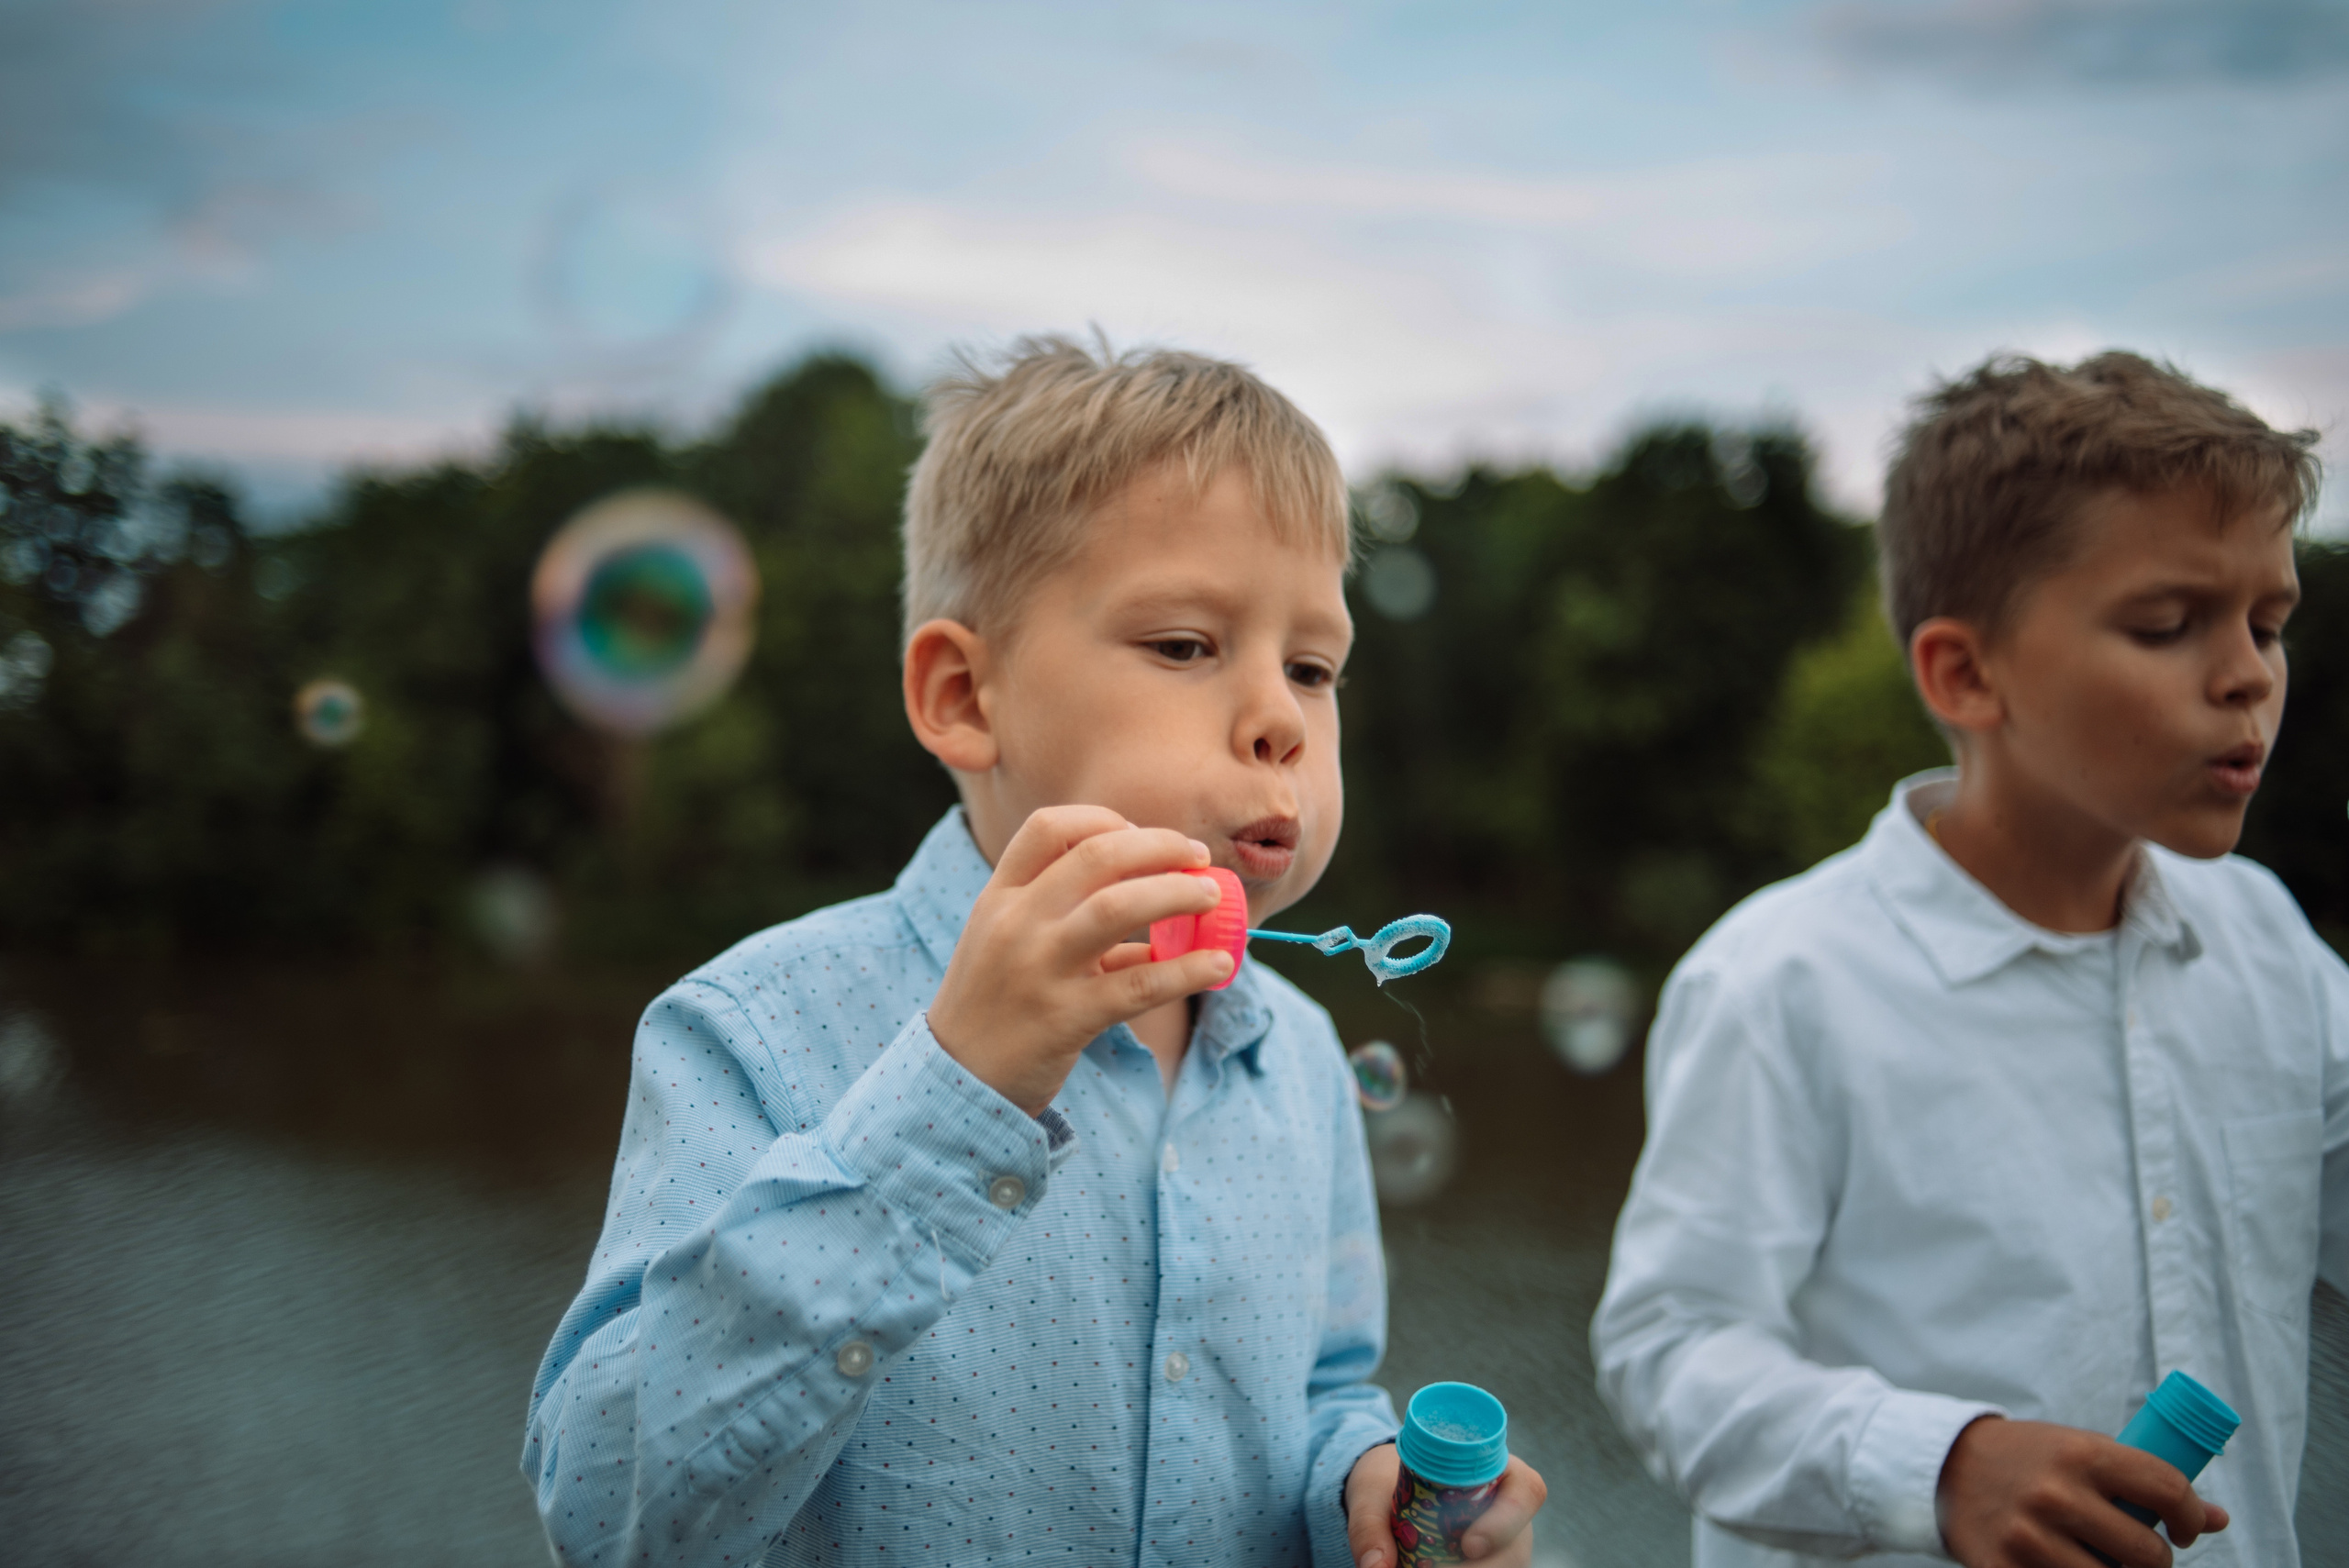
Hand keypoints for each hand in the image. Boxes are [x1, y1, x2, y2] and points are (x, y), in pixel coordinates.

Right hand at [928, 805, 1233, 1113]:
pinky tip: (1219, 964)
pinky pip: (1141, 985)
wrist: (958, 1078)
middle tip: (1199, 857)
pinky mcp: (1067, 1018)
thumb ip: (1069, 914)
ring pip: (1119, 907)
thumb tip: (1160, 894)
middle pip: (1098, 856)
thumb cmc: (996, 1003)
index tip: (1141, 834)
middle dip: (1161, 846)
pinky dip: (1189, 969)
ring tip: (1212, 897)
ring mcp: (1040, 969)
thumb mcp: (1009, 943)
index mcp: (1000, 897)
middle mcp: (1016, 923)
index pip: (1049, 827)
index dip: (1105, 820)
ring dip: (1178, 893)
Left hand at [1344, 1442, 1547, 1567]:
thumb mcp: (1370, 1493)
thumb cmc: (1386, 1481)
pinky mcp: (1489, 1564)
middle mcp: (1509, 1511)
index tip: (1467, 1544)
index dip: (1506, 1520)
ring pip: (1507, 1567)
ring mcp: (1504, 1545)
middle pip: (1516, 1548)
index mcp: (1495, 1470)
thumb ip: (1368, 1527)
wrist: (1385, 1497)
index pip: (1527, 1490)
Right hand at [1937, 1416, 2229, 1567]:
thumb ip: (2144, 1481)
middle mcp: (2055, 1494)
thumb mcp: (2082, 1452)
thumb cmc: (2031, 1459)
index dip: (2190, 1516)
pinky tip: (2066, 1565)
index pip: (2167, 1489)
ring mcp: (2027, 1537)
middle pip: (2148, 1553)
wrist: (1945, 1466)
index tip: (2183, 1528)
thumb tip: (2219, 1519)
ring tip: (2101, 1560)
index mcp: (2081, 1454)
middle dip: (2155, 1560)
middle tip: (2139, 1553)